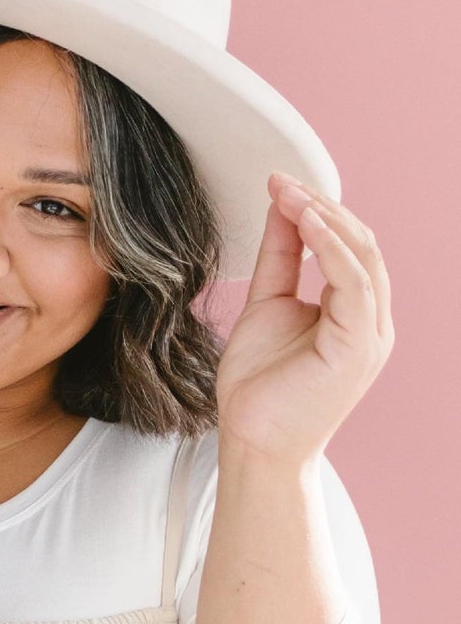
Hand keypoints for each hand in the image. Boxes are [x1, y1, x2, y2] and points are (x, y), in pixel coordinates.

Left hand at [215, 176, 393, 466]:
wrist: (253, 443)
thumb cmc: (260, 386)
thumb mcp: (267, 304)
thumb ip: (279, 258)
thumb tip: (281, 206)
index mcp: (355, 312)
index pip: (348, 246)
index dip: (317, 210)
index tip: (278, 182)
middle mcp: (372, 320)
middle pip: (361, 245)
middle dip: (321, 206)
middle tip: (280, 180)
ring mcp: (370, 335)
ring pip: (363, 258)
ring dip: (325, 218)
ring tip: (289, 192)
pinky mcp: (359, 347)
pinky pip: (354, 284)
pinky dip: (331, 248)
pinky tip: (304, 221)